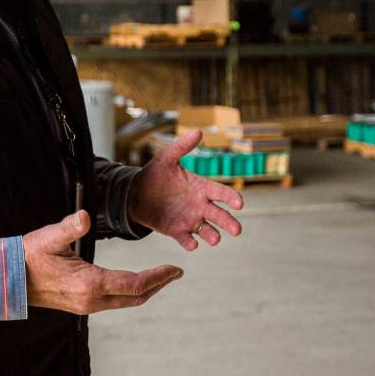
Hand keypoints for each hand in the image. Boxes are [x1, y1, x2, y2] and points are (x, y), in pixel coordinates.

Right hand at [23, 210, 182, 314]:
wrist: (6, 280)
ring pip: (125, 301)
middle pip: (135, 297)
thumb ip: (69, 227)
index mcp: (89, 284)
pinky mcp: (80, 305)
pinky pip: (113, 301)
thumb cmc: (27, 256)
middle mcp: (91, 300)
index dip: (158, 276)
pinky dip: (129, 293)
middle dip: (157, 284)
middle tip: (175, 273)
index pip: (135, 284)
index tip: (176, 269)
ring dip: (145, 290)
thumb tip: (84, 215)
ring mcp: (85, 305)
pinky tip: (131, 283)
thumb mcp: (49, 237)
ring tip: (160, 277)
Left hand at [129, 129, 243, 250]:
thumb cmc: (155, 174)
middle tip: (236, 230)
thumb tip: (198, 131)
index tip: (239, 203)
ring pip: (206, 230)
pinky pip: (186, 239)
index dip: (231, 198)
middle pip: (219, 215)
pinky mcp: (177, 231)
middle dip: (229, 222)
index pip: (221, 192)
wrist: (135, 193)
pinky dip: (190, 243)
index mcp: (201, 187)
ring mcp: (189, 219)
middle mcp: (200, 205)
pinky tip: (192, 245)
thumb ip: (182, 147)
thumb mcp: (166, 158)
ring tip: (215, 239)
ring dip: (212, 235)